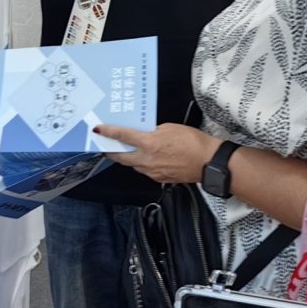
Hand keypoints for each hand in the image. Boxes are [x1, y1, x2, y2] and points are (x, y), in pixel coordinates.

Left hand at [94, 123, 218, 185]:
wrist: (208, 162)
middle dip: (112, 151)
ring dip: (129, 157)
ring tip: (129, 150)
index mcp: (148, 144)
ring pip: (133, 164)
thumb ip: (153, 131)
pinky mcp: (159, 179)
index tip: (98, 130)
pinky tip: (149, 158)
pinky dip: (143, 164)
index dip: (108, 132)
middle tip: (106, 145)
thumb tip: (145, 133)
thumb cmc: (193, 142)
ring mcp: (152, 172)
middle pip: (121, 157)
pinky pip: (145, 170)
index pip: (122, 137)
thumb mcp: (170, 128)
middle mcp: (146, 160)